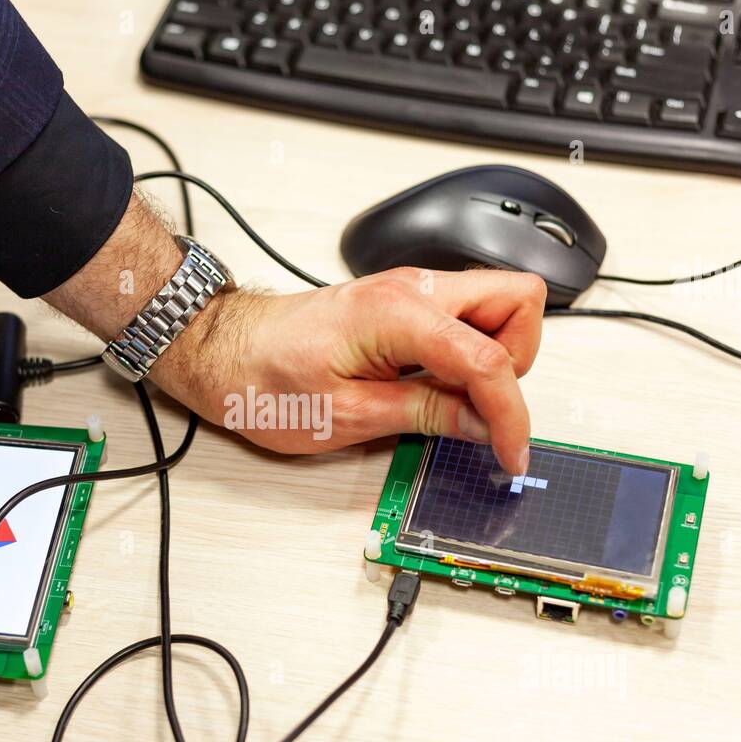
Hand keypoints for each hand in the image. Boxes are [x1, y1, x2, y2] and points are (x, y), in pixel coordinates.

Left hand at [150, 267, 545, 468]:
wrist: (222, 351)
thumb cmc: (262, 380)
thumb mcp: (348, 416)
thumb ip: (426, 414)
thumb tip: (482, 425)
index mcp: (398, 313)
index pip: (490, 358)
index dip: (510, 414)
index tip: (510, 452)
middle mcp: (412, 289)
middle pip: (518, 300)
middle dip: (519, 360)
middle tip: (483, 411)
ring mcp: (410, 292)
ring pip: (498, 305)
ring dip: (496, 356)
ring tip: (456, 404)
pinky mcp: (403, 305)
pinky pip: (465, 320)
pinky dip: (470, 354)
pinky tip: (439, 390)